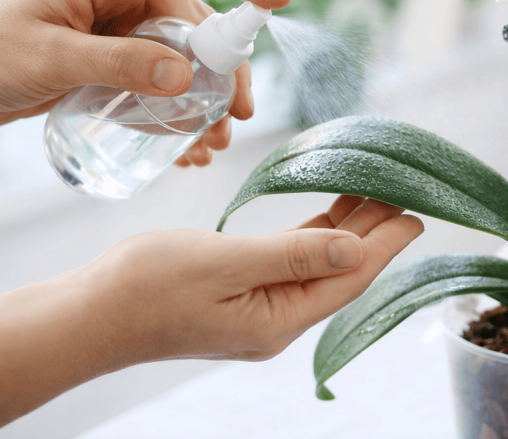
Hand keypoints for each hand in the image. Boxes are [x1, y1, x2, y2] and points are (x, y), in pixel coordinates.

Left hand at [0, 0, 290, 164]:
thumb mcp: (52, 59)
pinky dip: (175, 110)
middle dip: (222, 71)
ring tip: (212, 144)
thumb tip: (187, 75)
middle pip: (193, 23)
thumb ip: (119, 65)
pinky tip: (185, 148)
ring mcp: (117, 24)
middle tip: (239, 117)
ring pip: (181, 55)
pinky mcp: (112, 55)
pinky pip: (158, 78)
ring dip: (202, 99)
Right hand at [96, 196, 424, 362]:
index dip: (386, 244)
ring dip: (346, 227)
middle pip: (341, 270)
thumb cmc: (148, 287)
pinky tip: (329, 212)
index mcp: (279, 319)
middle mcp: (277, 319)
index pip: (350, 277)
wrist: (90, 313)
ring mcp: (259, 308)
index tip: (418, 213)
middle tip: (403, 187)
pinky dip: (313, 233)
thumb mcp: (226, 264)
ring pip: (318, 262)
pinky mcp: (241, 293)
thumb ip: (293, 254)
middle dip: (374, 230)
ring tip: (375, 190)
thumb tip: (354, 246)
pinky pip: (291, 261)